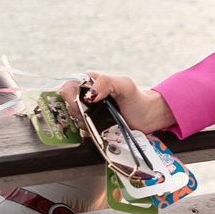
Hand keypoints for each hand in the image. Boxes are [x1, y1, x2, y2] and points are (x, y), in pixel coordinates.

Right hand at [58, 72, 176, 134]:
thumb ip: (106, 82)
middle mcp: (85, 95)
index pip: (67, 87)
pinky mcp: (91, 125)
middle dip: (79, 111)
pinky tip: (99, 128)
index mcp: (89, 81)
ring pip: (73, 119)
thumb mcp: (125, 85)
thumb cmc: (137, 98)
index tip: (81, 104)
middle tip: (93, 113)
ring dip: (84, 122)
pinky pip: (80, 130)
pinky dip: (87, 132)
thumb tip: (89, 94)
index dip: (69, 96)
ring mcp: (88, 111)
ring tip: (100, 120)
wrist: (147, 117)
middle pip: (67, 105)